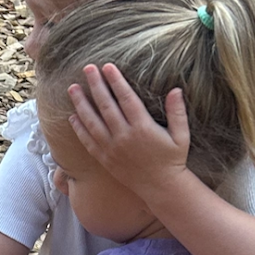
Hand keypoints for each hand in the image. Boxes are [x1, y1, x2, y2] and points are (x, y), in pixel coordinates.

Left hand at [67, 62, 190, 194]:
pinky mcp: (105, 160)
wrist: (161, 187)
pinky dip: (79, 129)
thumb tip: (176, 89)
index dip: (116, 81)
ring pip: (92, 123)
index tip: (108, 66)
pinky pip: (88, 142)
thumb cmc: (173, 159)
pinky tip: (72, 116)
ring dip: (81, 104)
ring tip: (72, 88)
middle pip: (106, 106)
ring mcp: (112, 149)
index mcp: (143, 128)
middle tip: (87, 68)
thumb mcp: (182, 136)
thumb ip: (178, 112)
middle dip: (96, 85)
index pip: (126, 99)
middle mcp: (124, 137)